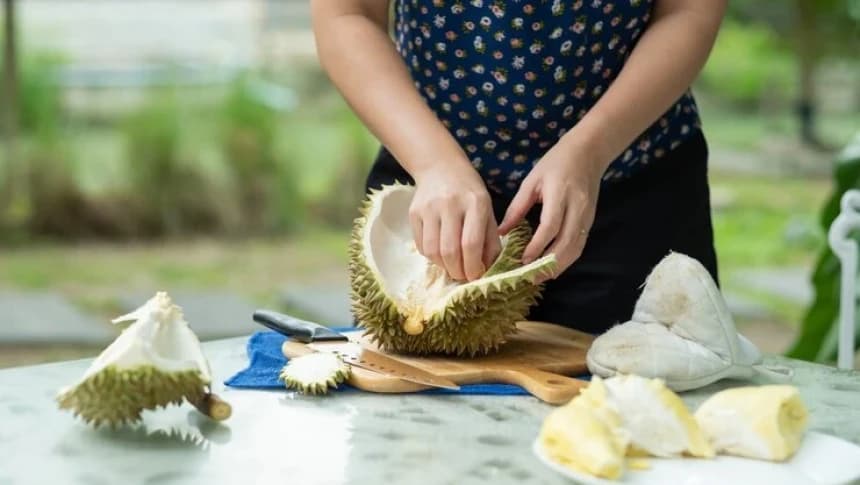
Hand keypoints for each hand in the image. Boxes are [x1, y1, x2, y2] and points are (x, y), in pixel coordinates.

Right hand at [410, 163, 501, 280]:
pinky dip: (432, 256)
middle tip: (462, 276)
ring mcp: (429, 208)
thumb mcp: (487, 210)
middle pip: (449, 250)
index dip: (472, 266)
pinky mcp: (413, 213)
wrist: (441, 168)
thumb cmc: (469, 192)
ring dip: (443, 266)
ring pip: (432, 250)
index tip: (475, 276)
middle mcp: (450, 204)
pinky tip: (440, 253)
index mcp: (475, 203)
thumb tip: (486, 269)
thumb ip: (490, 240)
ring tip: (452, 266)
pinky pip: (421, 245)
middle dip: (457, 271)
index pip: (471, 243)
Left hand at [497, 140, 603, 281]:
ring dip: (558, 266)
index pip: (551, 226)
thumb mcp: (531, 181)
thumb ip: (517, 208)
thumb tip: (501, 232)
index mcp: (560, 194)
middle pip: (566, 243)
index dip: (537, 246)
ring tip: (538, 277)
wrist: (588, 153)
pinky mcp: (590, 221)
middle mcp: (577, 207)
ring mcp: (587, 216)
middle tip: (528, 277)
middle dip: (548, 264)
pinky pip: (580, 246)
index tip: (522, 260)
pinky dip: (566, 259)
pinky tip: (552, 267)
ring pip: (575, 248)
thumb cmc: (555, 163)